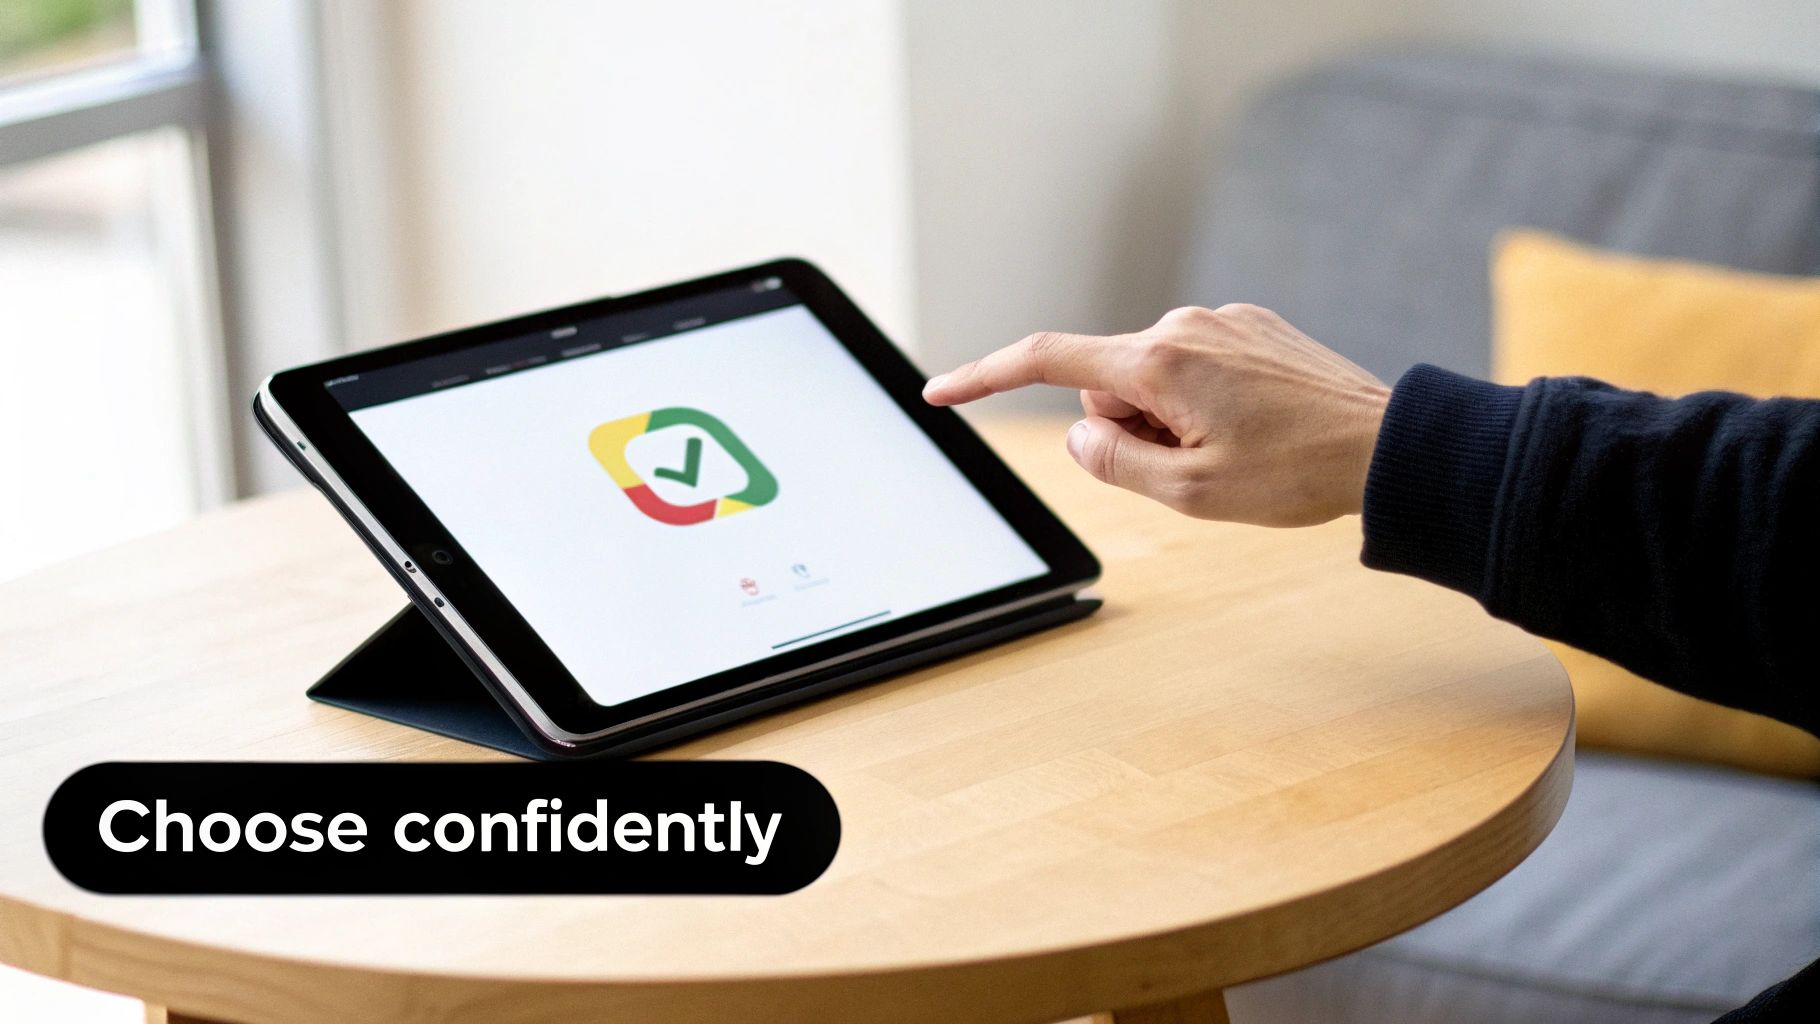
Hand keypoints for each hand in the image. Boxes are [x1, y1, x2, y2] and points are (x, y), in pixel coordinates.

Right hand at [922, 305, 1389, 526]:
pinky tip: (1257, 428)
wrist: (1388, 446)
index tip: (939, 392)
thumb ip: (1112, 460)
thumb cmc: (1293, 475)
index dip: (985, 378)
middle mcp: (1184, 324)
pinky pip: (1195, 366)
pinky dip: (1203, 402)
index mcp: (1159, 362)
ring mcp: (1222, 320)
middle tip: (1193, 466)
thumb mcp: (1188, 492)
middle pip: (1108, 381)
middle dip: (1127, 426)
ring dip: (1169, 418)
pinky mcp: (1252, 327)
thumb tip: (1078, 431)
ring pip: (1152, 377)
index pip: (1046, 361)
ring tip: (1236, 449)